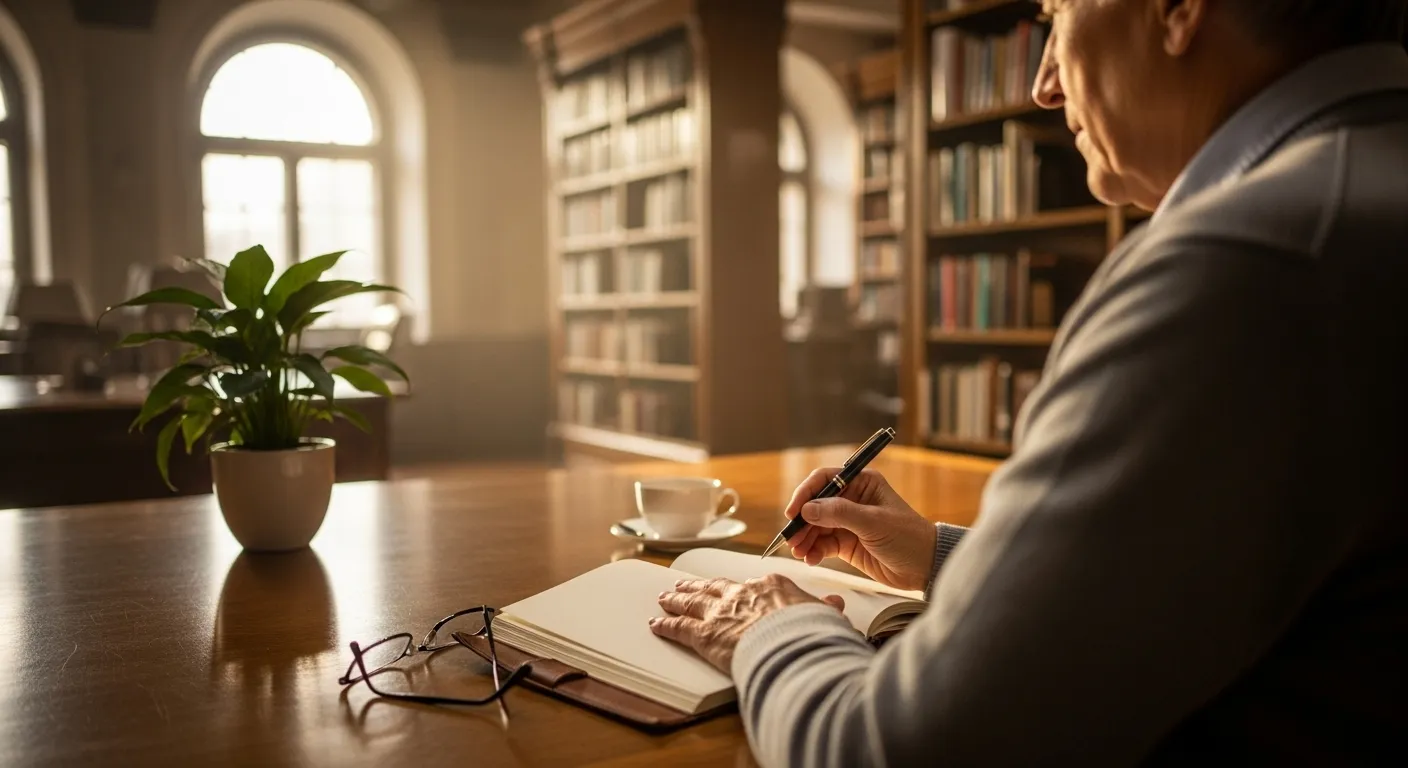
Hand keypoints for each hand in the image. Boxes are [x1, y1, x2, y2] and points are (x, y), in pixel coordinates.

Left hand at [650, 574, 844, 671]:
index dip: (736, 587)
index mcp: (770, 586)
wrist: (792, 647)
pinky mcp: (704, 635)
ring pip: (691, 601)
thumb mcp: (824, 616)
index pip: (750, 585)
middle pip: (713, 587)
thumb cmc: (810, 633)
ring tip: (665, 597)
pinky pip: (679, 627)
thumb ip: (824, 608)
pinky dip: (665, 625)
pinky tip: (656, 624)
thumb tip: (835, 603)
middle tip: (684, 584)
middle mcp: (741, 593)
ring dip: (676, 599)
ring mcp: (720, 612)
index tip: (730, 587)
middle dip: (697, 586)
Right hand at [783, 468, 936, 590]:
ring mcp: (848, 522)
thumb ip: (839, 513)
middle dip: (802, 521)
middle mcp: (853, 500)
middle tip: (792, 537)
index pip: (825, 480)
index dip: (805, 494)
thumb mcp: (874, 522)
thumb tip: (807, 509)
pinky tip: (810, 558)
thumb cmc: (908, 537)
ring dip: (805, 538)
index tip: (793, 511)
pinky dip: (813, 551)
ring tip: (799, 551)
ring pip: (816, 526)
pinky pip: (823, 544)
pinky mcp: (847, 544)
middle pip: (816, 505)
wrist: (925, 568)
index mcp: (862, 483)